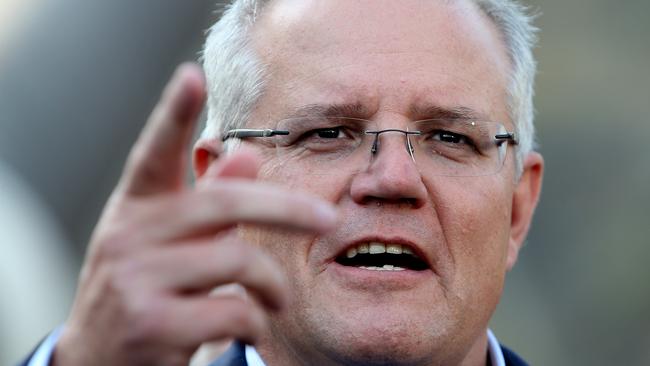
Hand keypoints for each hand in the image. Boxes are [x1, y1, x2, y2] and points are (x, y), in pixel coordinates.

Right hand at [53, 63, 336, 365]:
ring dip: (274, 284)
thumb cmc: (145, 292)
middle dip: (287, 207)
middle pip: (224, 201)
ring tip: (279, 299)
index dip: (172, 115)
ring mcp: (135, 279)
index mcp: (136, 209)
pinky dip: (257, 321)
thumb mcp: (169, 244)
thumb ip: (210, 201)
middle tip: (328, 219)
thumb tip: (249, 155)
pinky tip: (251, 327)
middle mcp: (129, 234)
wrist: (99, 362)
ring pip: (237, 258)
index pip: (154, 153)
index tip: (189, 75)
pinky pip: (234, 310)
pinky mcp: (150, 323)